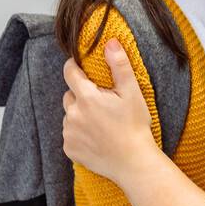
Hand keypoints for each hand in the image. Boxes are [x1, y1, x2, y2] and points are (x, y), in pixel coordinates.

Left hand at [62, 39, 156, 185]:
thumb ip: (119, 65)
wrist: (134, 163)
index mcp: (86, 97)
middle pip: (70, 96)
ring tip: (103, 124)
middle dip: (83, 96)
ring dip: (81, 115)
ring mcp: (69, 133)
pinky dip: (80, 134)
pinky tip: (97, 138)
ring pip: (70, 116)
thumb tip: (110, 42)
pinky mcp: (69, 149)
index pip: (70, 72)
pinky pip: (70, 135)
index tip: (82, 68)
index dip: (75, 67)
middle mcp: (72, 114)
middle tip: (103, 104)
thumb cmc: (135, 127)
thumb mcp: (132, 92)